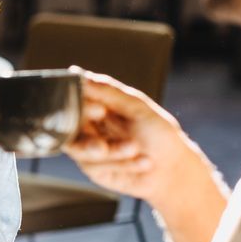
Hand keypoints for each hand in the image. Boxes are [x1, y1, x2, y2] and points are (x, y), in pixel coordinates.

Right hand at [64, 69, 194, 208]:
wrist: (174, 169)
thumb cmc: (159, 134)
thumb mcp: (137, 108)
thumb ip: (108, 92)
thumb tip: (78, 73)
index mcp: (97, 104)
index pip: (74, 99)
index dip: (81, 104)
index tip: (99, 110)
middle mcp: (87, 124)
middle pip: (66, 126)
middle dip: (87, 135)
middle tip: (105, 143)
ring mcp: (87, 147)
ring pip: (79, 148)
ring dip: (111, 151)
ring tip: (135, 149)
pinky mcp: (93, 169)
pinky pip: (94, 165)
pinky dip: (122, 163)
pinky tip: (144, 162)